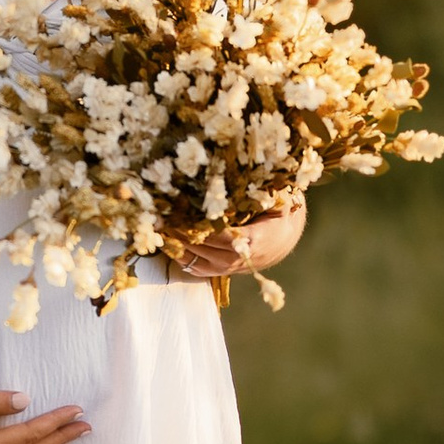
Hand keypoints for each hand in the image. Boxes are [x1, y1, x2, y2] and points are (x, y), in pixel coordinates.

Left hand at [169, 196, 306, 283]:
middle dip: (182, 233)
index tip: (181, 215)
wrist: (284, 241)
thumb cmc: (279, 215)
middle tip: (160, 218)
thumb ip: (266, 192)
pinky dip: (182, 258)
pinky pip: (198, 269)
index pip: (222, 235)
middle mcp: (240, 258)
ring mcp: (231, 268)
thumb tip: (253, 171)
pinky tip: (167, 245)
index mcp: (255, 238)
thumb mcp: (279, 201)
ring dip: (177, 246)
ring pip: (198, 260)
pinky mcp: (223, 271)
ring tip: (159, 230)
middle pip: (205, 248)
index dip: (200, 227)